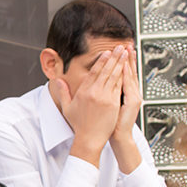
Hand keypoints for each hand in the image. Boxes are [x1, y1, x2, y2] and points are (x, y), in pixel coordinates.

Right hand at [59, 46, 124, 164]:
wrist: (89, 139)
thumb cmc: (80, 125)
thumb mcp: (68, 108)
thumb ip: (64, 92)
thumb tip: (59, 81)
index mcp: (83, 92)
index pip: (93, 72)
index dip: (101, 60)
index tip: (106, 52)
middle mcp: (94, 93)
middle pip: (106, 70)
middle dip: (114, 57)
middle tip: (119, 47)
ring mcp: (105, 98)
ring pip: (114, 76)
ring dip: (121, 63)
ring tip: (125, 54)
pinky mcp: (113, 104)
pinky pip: (119, 87)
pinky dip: (124, 77)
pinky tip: (127, 70)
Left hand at [112, 43, 141, 140]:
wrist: (119, 136)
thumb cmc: (112, 122)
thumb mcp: (110, 106)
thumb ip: (108, 93)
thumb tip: (101, 83)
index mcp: (125, 93)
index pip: (124, 73)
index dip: (123, 62)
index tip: (120, 50)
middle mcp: (132, 93)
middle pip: (129, 72)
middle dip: (127, 58)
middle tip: (126, 45)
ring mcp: (133, 97)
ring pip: (130, 76)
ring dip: (128, 63)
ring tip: (127, 51)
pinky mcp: (132, 102)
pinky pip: (128, 86)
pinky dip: (126, 76)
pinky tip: (124, 67)